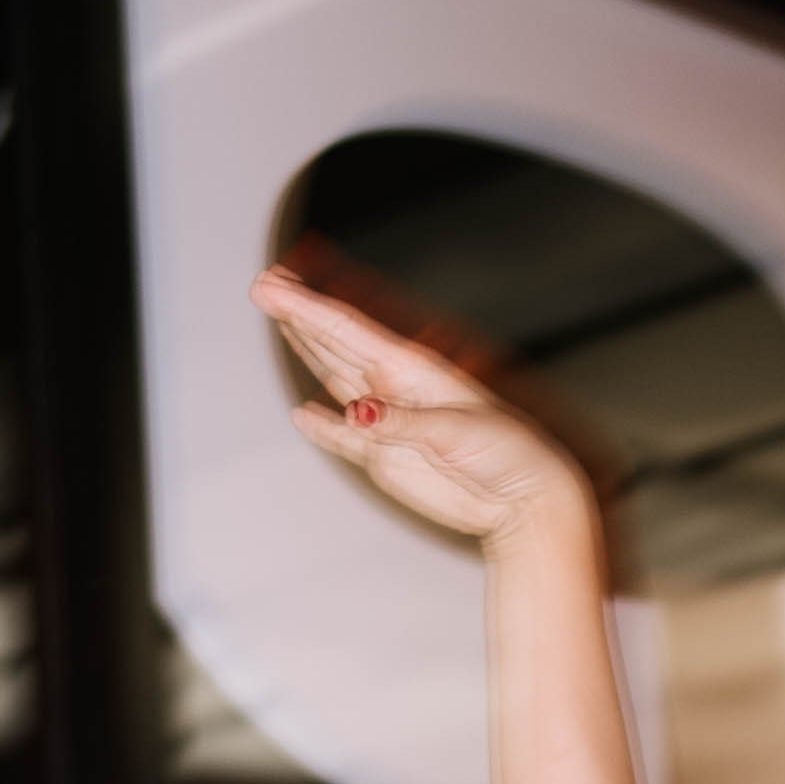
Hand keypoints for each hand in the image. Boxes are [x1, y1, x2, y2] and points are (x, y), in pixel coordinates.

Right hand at [252, 268, 599, 555]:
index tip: (270, 285)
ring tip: (280, 319)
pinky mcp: (384, 458)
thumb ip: (398, 422)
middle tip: (263, 284)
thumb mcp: (454, 432)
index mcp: (411, 369)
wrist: (522, 499)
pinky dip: (322, 425)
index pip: (345, 330)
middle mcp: (393, 388)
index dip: (304, 307)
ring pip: (335, 377)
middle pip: (334, 343)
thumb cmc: (504, 453)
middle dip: (298, 314)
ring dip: (307, 349)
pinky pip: (342, 437)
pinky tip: (302, 413)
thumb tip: (352, 411)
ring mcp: (386, 421)